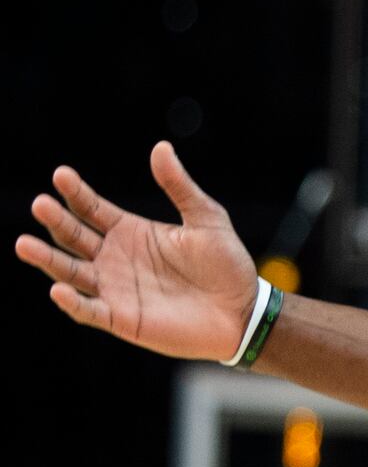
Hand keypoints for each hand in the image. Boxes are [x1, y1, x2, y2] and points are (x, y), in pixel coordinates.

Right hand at [16, 142, 259, 361]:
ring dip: (48, 260)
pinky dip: (73, 302)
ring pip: (71, 272)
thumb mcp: (206, 219)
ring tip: (24, 244)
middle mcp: (114, 258)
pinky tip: (58, 290)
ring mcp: (115, 289)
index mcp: (130, 231)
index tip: (61, 175)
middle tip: (41, 203)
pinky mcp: (121, 318)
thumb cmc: (227, 265)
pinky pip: (89, 311)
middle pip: (74, 237)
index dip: (75, 193)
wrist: (244, 311)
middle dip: (56, 221)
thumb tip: (160, 148)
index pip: (92, 209)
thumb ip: (179, 187)